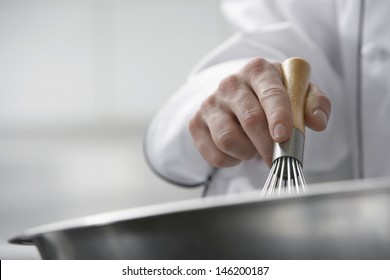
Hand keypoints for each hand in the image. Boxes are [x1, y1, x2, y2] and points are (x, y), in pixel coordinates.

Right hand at [188, 57, 330, 166]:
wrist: (239, 94)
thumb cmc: (272, 95)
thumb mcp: (297, 92)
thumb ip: (313, 103)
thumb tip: (318, 122)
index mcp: (258, 70)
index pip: (270, 94)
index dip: (279, 116)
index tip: (284, 137)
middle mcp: (230, 84)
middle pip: (250, 120)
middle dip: (268, 146)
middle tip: (278, 160)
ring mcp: (210, 103)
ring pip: (228, 139)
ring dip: (247, 152)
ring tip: (255, 147)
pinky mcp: (196, 123)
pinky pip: (214, 154)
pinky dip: (231, 160)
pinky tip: (238, 151)